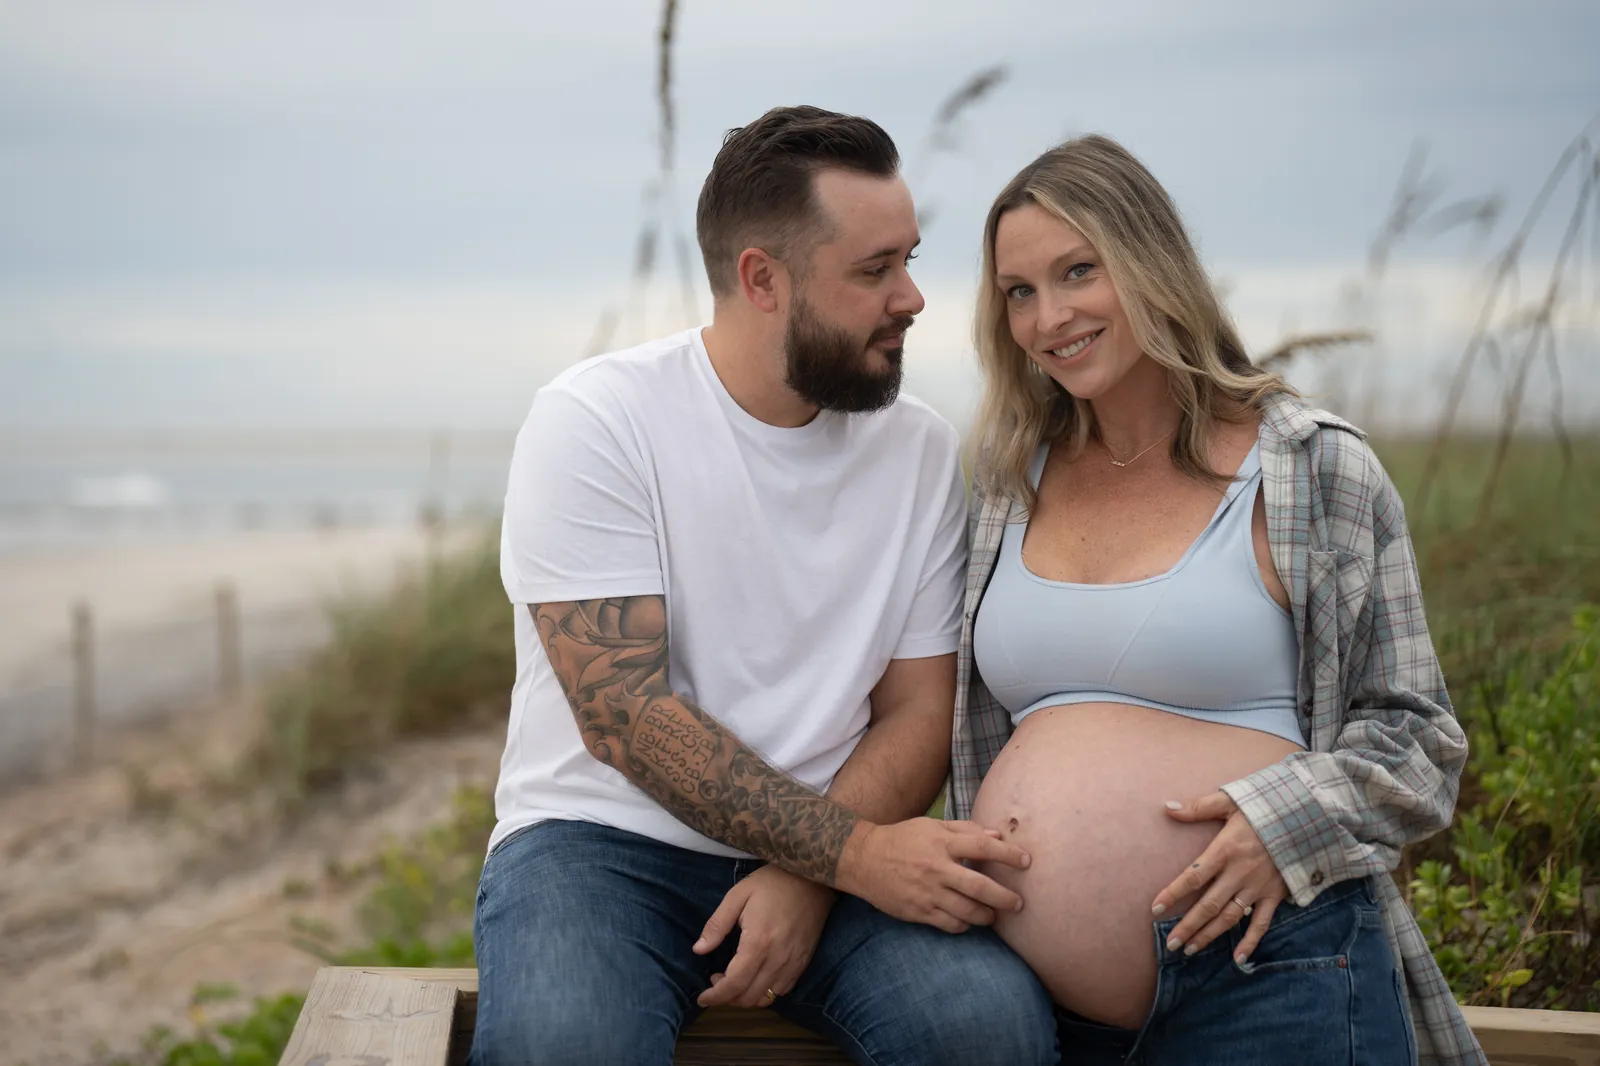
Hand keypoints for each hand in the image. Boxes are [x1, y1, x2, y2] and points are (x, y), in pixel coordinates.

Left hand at [694, 865, 834, 1007]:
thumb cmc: (772, 883)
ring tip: (734, 980)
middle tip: (716, 980)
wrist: (814, 878)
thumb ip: (717, 925)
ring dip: (745, 997)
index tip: (702, 998)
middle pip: (749, 997)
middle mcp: (777, 959)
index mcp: (758, 943)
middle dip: (727, 997)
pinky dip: (765, 992)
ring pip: (766, 998)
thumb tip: (699, 950)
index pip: (734, 984)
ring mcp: (793, 964)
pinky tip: (756, 977)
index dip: (715, 996)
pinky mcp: (804, 963)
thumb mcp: (738, 895)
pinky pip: (782, 991)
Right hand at [835, 817, 1029, 933]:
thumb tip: (997, 836)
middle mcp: (937, 868)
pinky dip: (965, 925)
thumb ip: (965, 829)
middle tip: (1019, 903)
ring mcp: (927, 893)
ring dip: (987, 915)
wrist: (863, 859)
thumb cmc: (902, 838)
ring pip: (967, 911)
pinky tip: (969, 920)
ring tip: (994, 914)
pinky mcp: (918, 912)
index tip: (1026, 862)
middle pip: (980, 888)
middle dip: (1005, 898)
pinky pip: (950, 924)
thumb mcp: (931, 826)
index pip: (983, 848)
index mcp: (942, 843)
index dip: (1008, 856)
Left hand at [1152, 791, 1286, 963]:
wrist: (1307, 817)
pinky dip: (1251, 942)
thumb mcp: (1230, 801)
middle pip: (1208, 905)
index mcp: (1225, 850)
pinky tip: (1238, 959)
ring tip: (1190, 950)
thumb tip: (1167, 807)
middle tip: (1170, 944)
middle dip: (1188, 926)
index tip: (1155, 909)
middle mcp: (1239, 873)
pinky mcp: (1275, 895)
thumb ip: (1198, 807)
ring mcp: (1258, 887)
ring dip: (1209, 935)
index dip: (1173, 894)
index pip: (1193, 877)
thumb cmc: (1264, 808)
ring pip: (1229, 917)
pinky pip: (1262, 923)